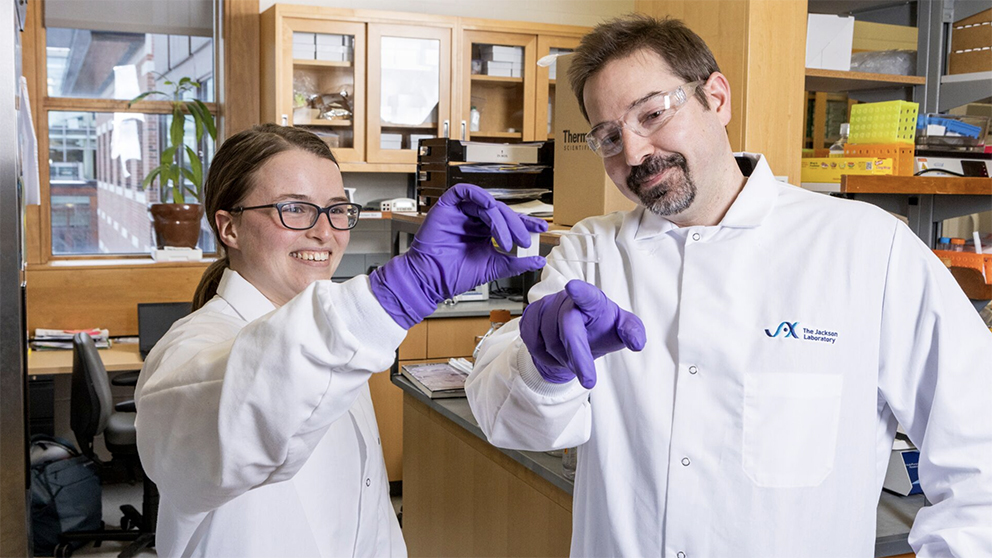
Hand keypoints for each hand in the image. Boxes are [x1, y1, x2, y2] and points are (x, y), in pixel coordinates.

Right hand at [371, 184, 546, 328]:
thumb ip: (516, 263)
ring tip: (505, 240)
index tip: (541, 228)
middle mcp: (474, 220)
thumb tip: (538, 260)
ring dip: (500, 220)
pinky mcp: (447, 206)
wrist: (431, 280)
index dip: (526, 223)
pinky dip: (478, 195)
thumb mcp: (493, 268)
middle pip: (501, 212)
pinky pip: (463, 191)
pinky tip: (488, 206)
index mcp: (485, 232)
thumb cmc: (455, 275)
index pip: (509, 222)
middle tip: (523, 240)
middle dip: (515, 225)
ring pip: (487, 204)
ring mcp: (461, 213)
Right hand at [520, 280, 645, 388]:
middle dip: (577, 356)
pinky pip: (532, 341)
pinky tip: (555, 352)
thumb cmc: (602, 327)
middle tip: (589, 381)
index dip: (579, 291)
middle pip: (568, 327)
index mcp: (592, 300)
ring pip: (549, 339)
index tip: (573, 287)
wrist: (579, 331)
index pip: (587, 294)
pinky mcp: (530, 315)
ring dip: (562, 357)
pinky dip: (543, 355)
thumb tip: (637, 342)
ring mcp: (546, 305)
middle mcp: (567, 299)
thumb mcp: (621, 329)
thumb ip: (633, 332)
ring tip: (573, 357)